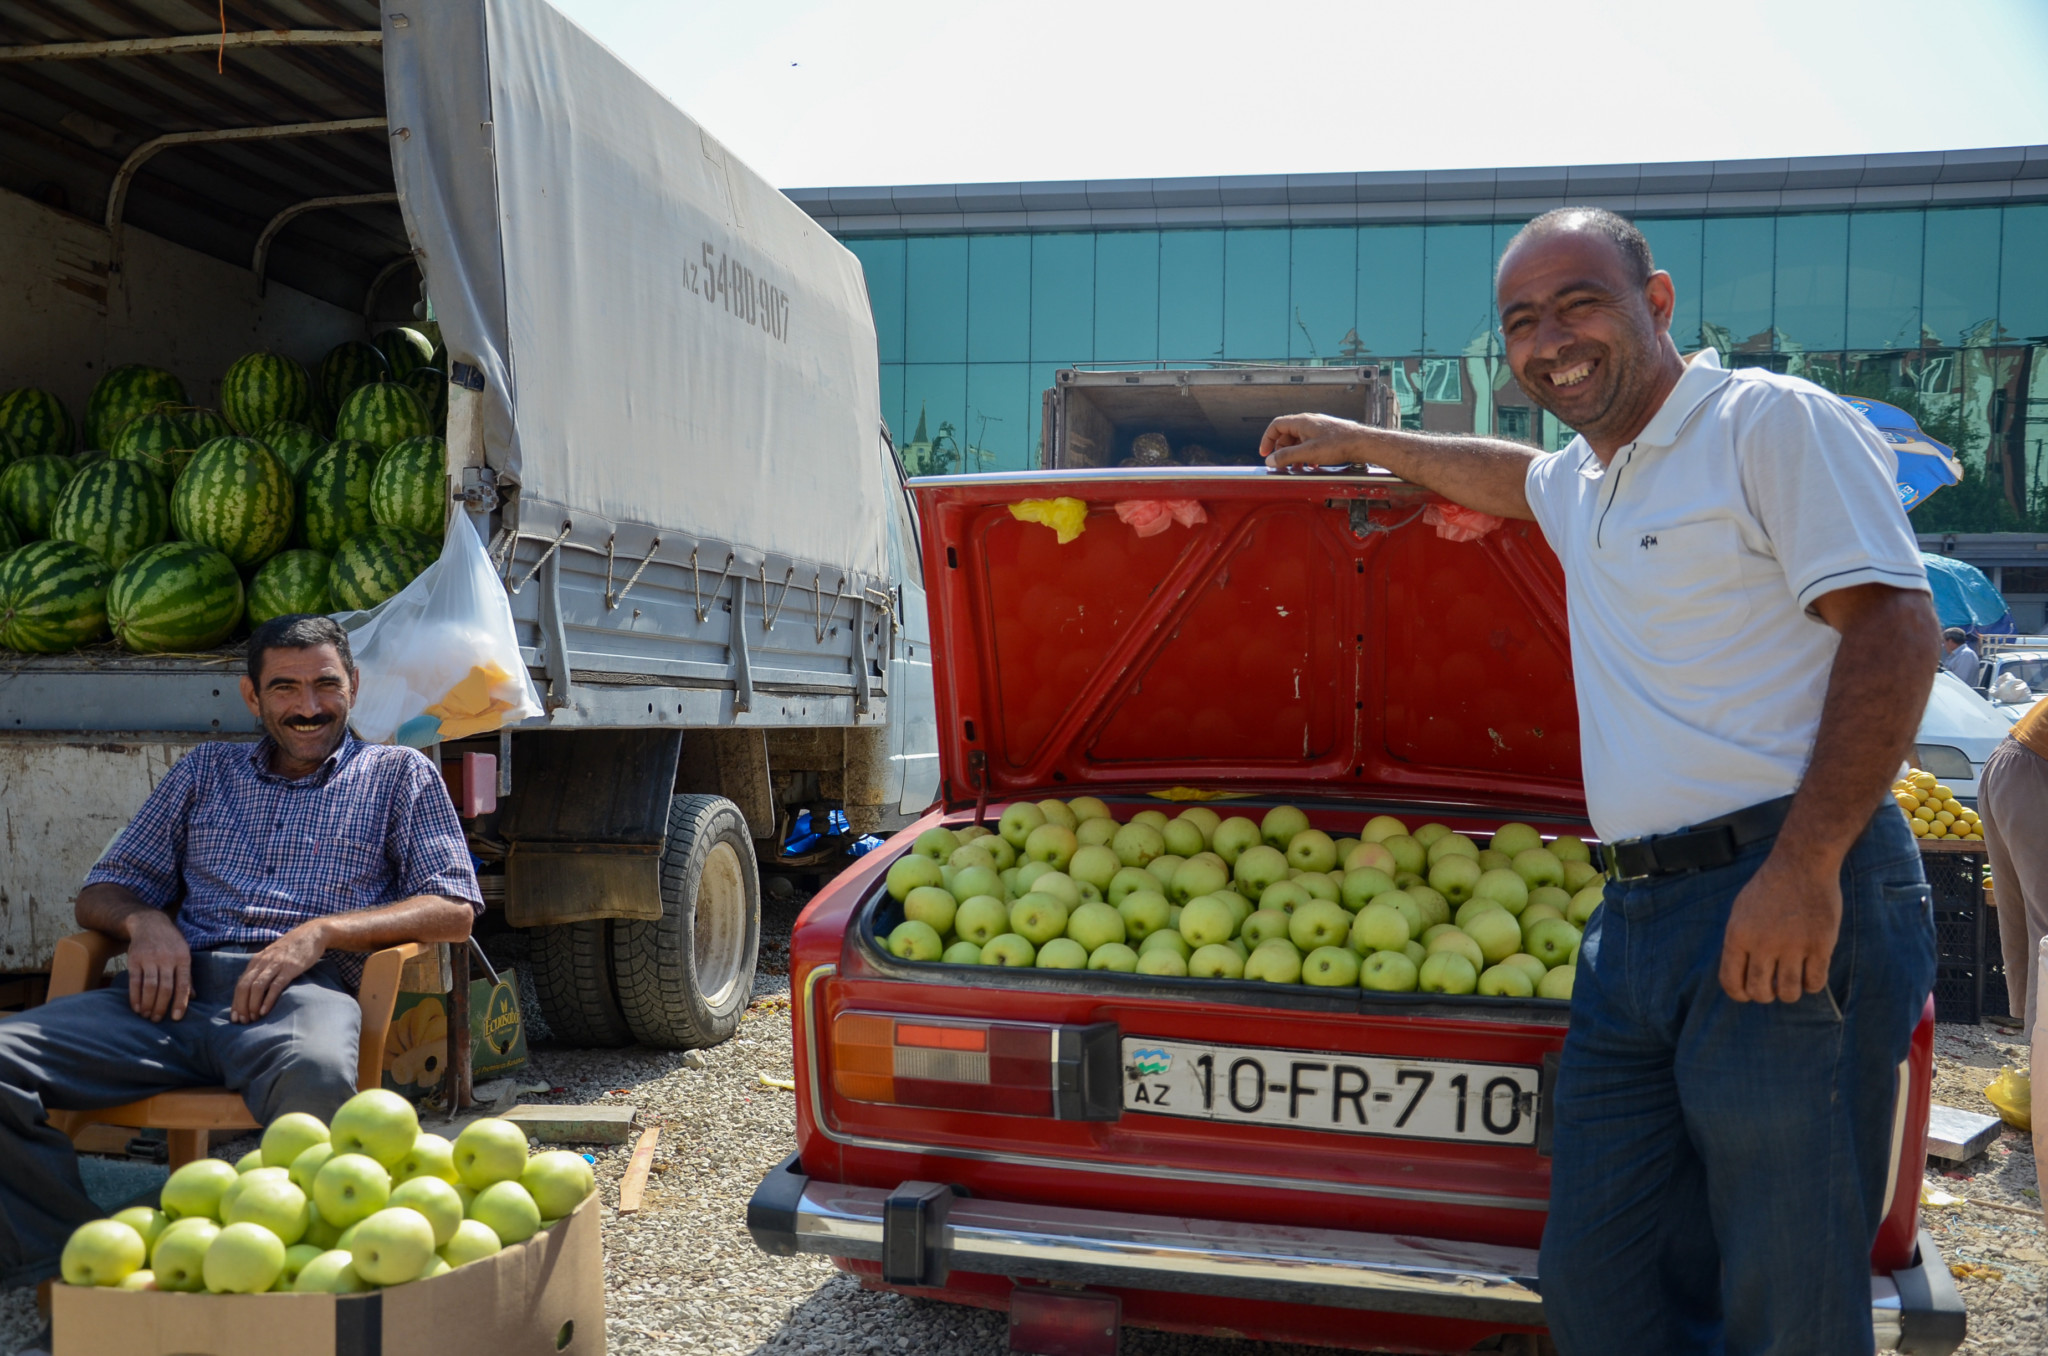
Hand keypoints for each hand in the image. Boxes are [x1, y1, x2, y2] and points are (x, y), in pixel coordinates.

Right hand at [124, 910, 190, 1021]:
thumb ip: (187, 975)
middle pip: (165, 988)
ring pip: (150, 986)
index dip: (180, 1002)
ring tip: (147, 1016)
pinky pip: (135, 981)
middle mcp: (167, 959)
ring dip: (148, 1004)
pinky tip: (136, 1007)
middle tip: (158, 1020)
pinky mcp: (134, 959)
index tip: (176, 1018)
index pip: (183, 984)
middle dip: (161, 1006)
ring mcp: (150, 959)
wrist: (149, 923)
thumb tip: (193, 997)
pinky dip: (135, 996)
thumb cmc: (171, 943)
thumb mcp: (184, 954)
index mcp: (183, 958)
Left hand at [232, 922, 327, 1022]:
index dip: (236, 1002)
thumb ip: (262, 969)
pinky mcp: (290, 968)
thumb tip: (252, 990)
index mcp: (256, 961)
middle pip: (245, 986)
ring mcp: (276, 965)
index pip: (240, 984)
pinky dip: (268, 1000)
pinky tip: (265, 1011)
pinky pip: (275, 986)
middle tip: (243, 1022)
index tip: (236, 1017)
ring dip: (252, 1005)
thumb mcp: (272, 956)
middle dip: (241, 1006)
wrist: (313, 934)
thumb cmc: (293, 948)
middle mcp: (263, 962)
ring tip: (254, 1019)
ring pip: (257, 987)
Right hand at [1259, 413, 1371, 469]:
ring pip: (1298, 440)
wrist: (1362, 443)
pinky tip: (1310, 465)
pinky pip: (1308, 443)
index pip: (1276, 426)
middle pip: (1286, 435)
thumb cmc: (1338, 444)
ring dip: (1294, 454)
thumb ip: (1287, 456)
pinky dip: (1305, 454)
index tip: (1265, 454)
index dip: (1267, 439)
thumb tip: (1270, 460)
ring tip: (1296, 468)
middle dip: (1281, 451)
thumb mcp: (1308, 453)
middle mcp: (1308, 422)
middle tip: (1281, 465)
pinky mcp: (1325, 435)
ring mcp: (1317, 428)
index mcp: (1301, 422)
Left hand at [1718, 849, 1842, 1002]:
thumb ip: (1738, 943)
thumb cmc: (1770, 888)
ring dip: (1790, 993)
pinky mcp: (1820, 945)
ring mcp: (1793, 945)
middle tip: (1774, 986)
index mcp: (1738, 935)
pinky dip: (1812, 984)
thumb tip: (1740, 977)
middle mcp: (1763, 943)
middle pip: (1760, 992)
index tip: (1749, 993)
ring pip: (1789, 993)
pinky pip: (1815, 982)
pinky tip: (1811, 972)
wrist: (1802, 864)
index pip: (1731, 981)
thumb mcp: (1740, 912)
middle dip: (1766, 995)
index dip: (1740, 994)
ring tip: (1792, 979)